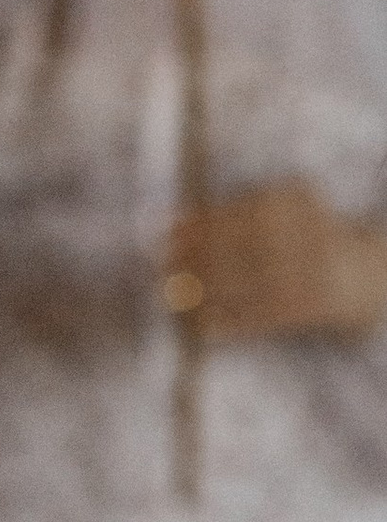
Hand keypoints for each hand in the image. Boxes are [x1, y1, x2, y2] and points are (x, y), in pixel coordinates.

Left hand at [167, 181, 386, 344]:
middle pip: (235, 246)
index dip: (195, 226)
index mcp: (294, 197)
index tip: (162, 237)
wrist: (359, 273)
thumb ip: (224, 215)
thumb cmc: (301, 238)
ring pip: (242, 283)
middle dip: (193, 259)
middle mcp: (303, 229)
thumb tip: (170, 222)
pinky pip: (257, 316)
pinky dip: (224, 321)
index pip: (235, 211)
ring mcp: (307, 268)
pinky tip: (199, 324)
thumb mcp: (273, 213)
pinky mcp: (307, 304)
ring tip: (173, 296)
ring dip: (202, 293)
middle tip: (161, 270)